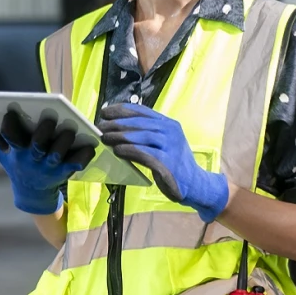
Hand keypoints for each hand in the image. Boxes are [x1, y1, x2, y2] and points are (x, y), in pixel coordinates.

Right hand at [0, 110, 94, 214]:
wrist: (32, 193)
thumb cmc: (17, 164)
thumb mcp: (2, 154)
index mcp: (17, 152)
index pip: (9, 137)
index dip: (8, 125)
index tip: (11, 111)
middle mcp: (32, 160)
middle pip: (37, 147)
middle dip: (43, 132)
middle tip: (50, 118)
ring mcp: (49, 167)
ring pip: (57, 155)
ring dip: (63, 142)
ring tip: (71, 129)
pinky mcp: (64, 171)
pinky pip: (76, 164)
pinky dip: (84, 156)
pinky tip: (89, 145)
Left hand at [96, 103, 228, 222]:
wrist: (195, 185)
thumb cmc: (174, 163)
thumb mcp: (163, 143)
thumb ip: (146, 134)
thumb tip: (116, 128)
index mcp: (169, 124)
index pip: (142, 111)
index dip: (121, 110)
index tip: (105, 112)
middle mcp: (171, 132)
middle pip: (139, 123)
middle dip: (116, 123)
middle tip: (99, 127)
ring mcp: (170, 147)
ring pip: (140, 136)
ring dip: (119, 136)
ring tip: (104, 138)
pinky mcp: (168, 163)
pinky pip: (144, 154)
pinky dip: (129, 151)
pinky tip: (117, 151)